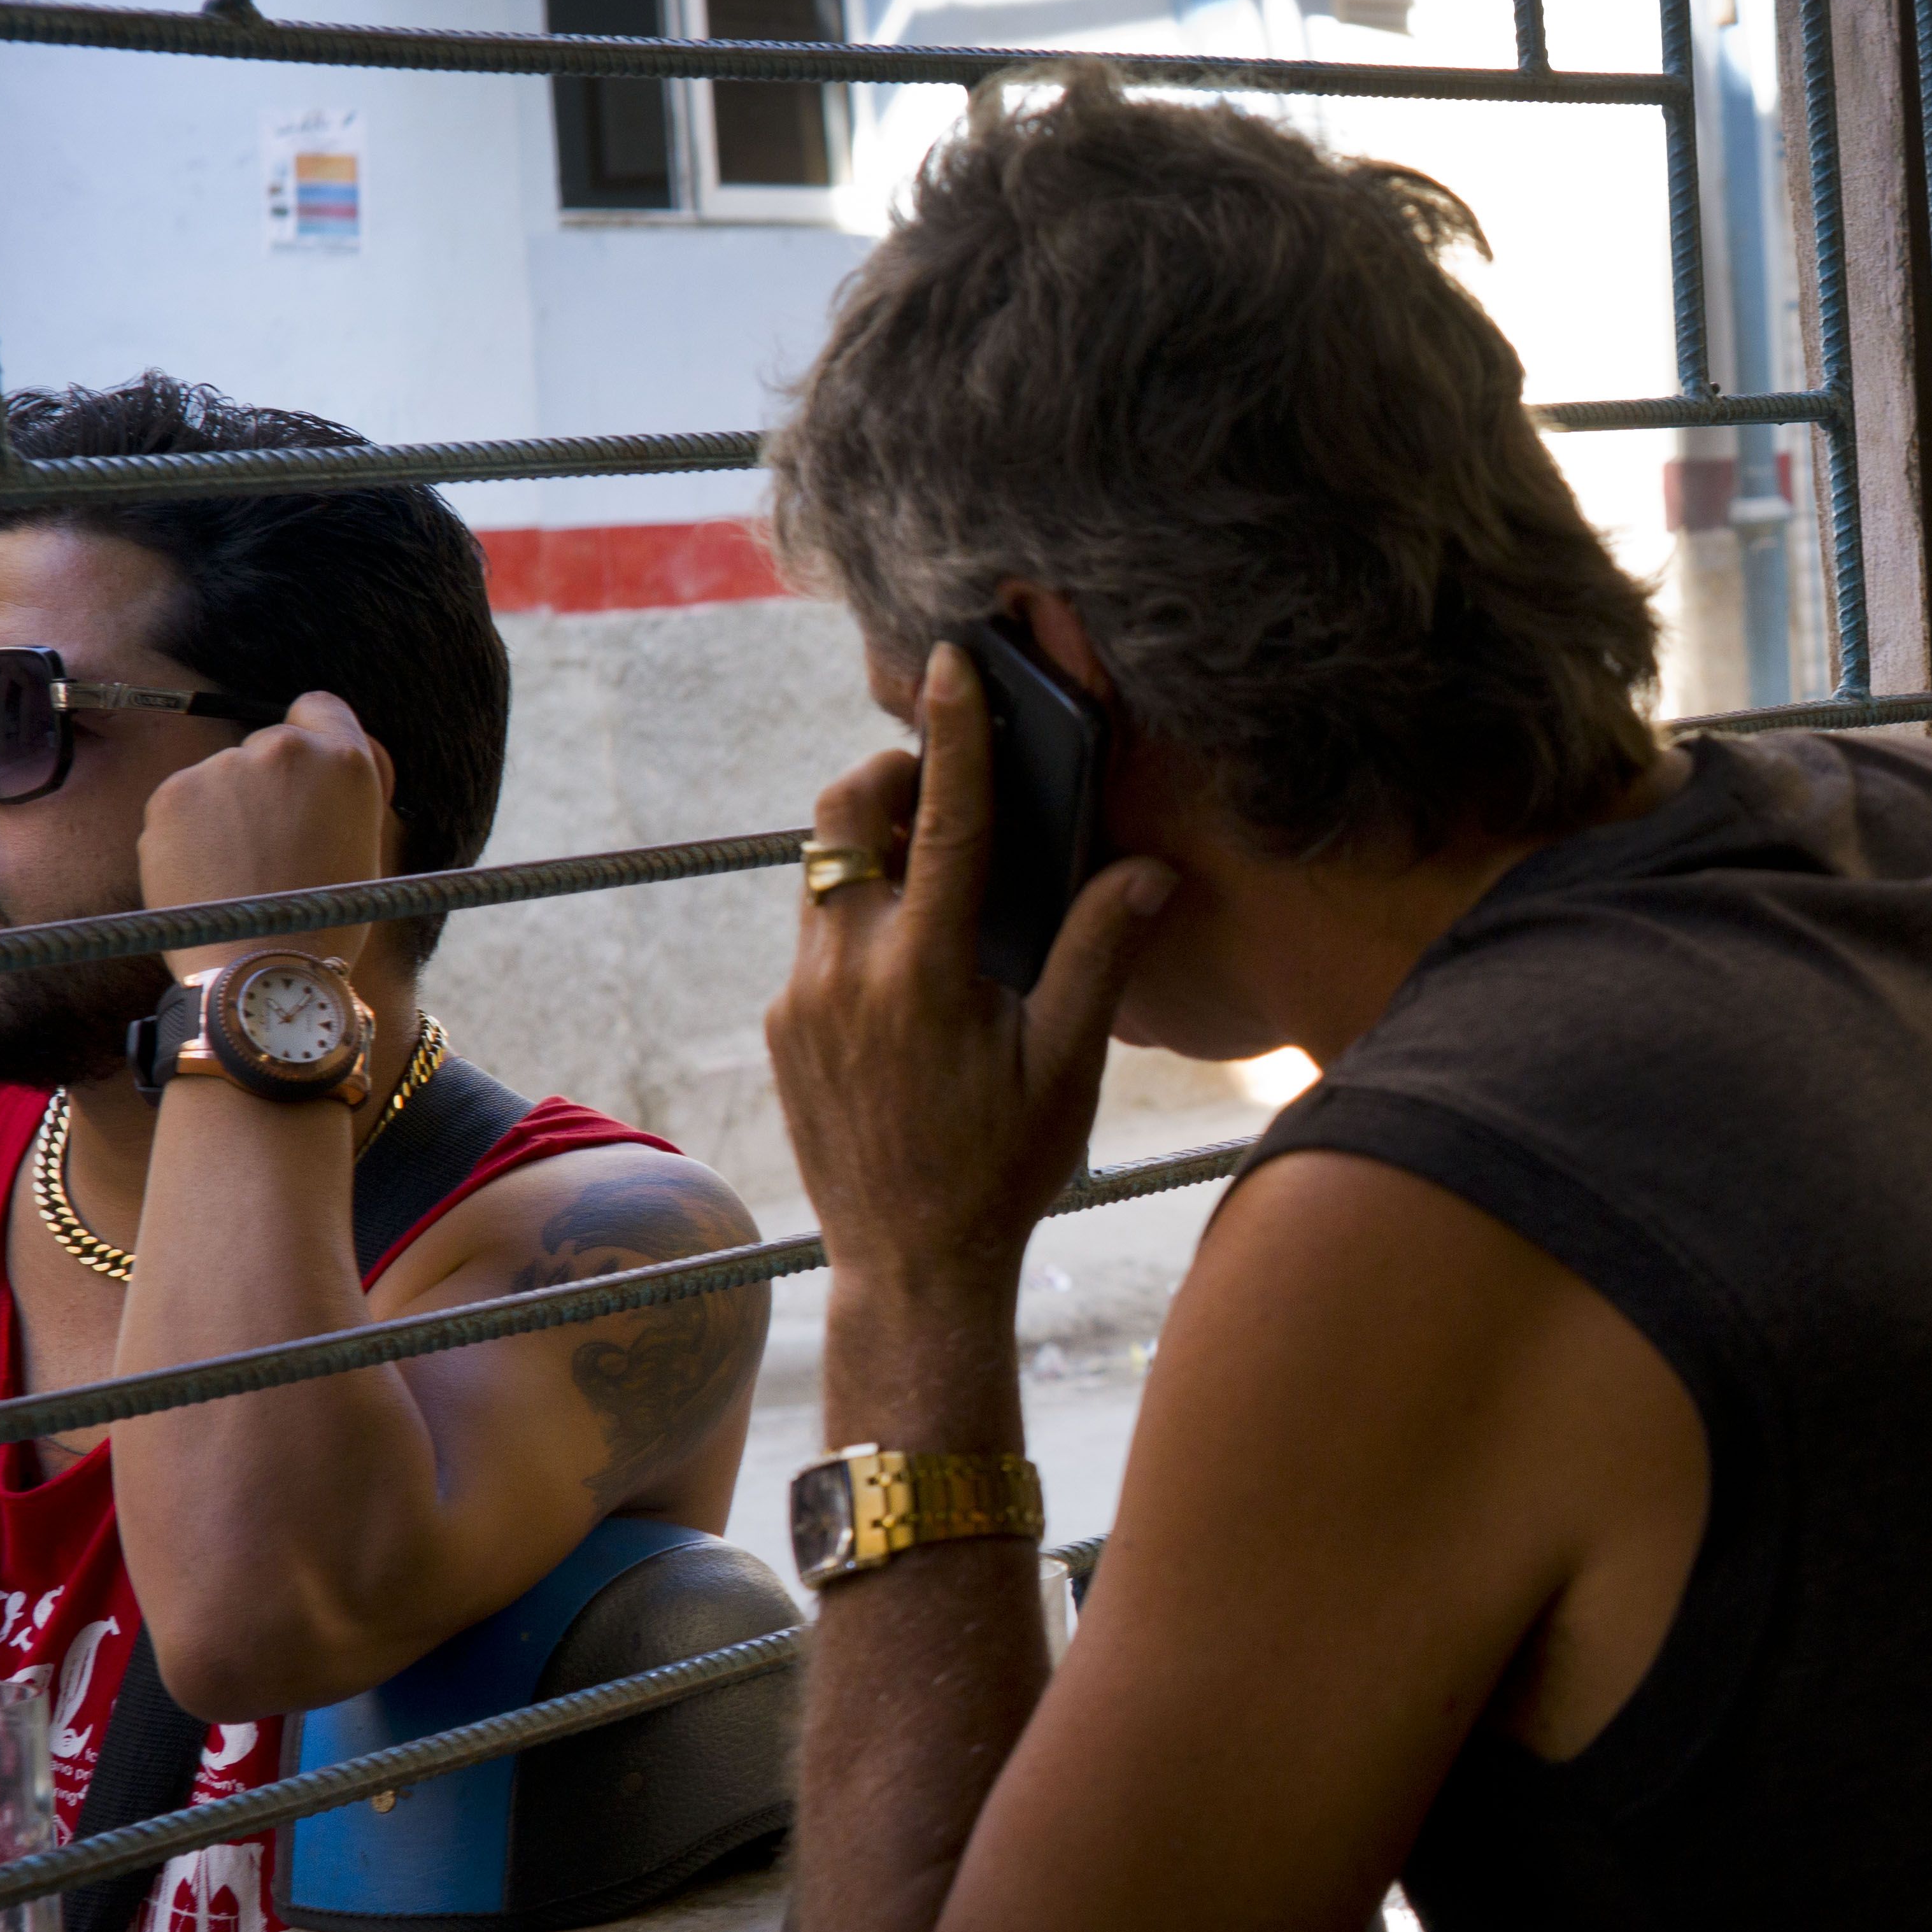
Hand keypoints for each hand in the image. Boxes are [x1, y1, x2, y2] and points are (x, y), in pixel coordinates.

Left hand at [142, 690, 399, 969]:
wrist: (261, 968)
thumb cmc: (324, 919)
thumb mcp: (365, 845)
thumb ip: (341, 791)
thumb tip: (318, 762)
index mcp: (344, 759)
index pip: (320, 707)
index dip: (316, 739)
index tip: (307, 777)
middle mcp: (281, 748)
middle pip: (269, 746)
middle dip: (271, 784)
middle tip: (278, 844)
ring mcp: (221, 768)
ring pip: (224, 777)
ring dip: (229, 809)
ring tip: (242, 870)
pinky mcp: (171, 793)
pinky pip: (185, 802)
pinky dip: (192, 831)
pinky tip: (209, 874)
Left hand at [766, 637, 1175, 1315]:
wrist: (910, 1266)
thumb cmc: (1003, 1169)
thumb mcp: (1067, 1064)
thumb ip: (1099, 954)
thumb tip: (1148, 871)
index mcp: (926, 970)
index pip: (940, 817)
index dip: (951, 732)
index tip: (948, 665)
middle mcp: (847, 970)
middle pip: (842, 817)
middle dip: (885, 776)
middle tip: (936, 783)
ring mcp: (801, 998)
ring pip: (822, 875)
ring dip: (872, 853)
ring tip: (933, 883)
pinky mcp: (783, 1027)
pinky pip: (815, 941)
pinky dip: (860, 925)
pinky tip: (912, 976)